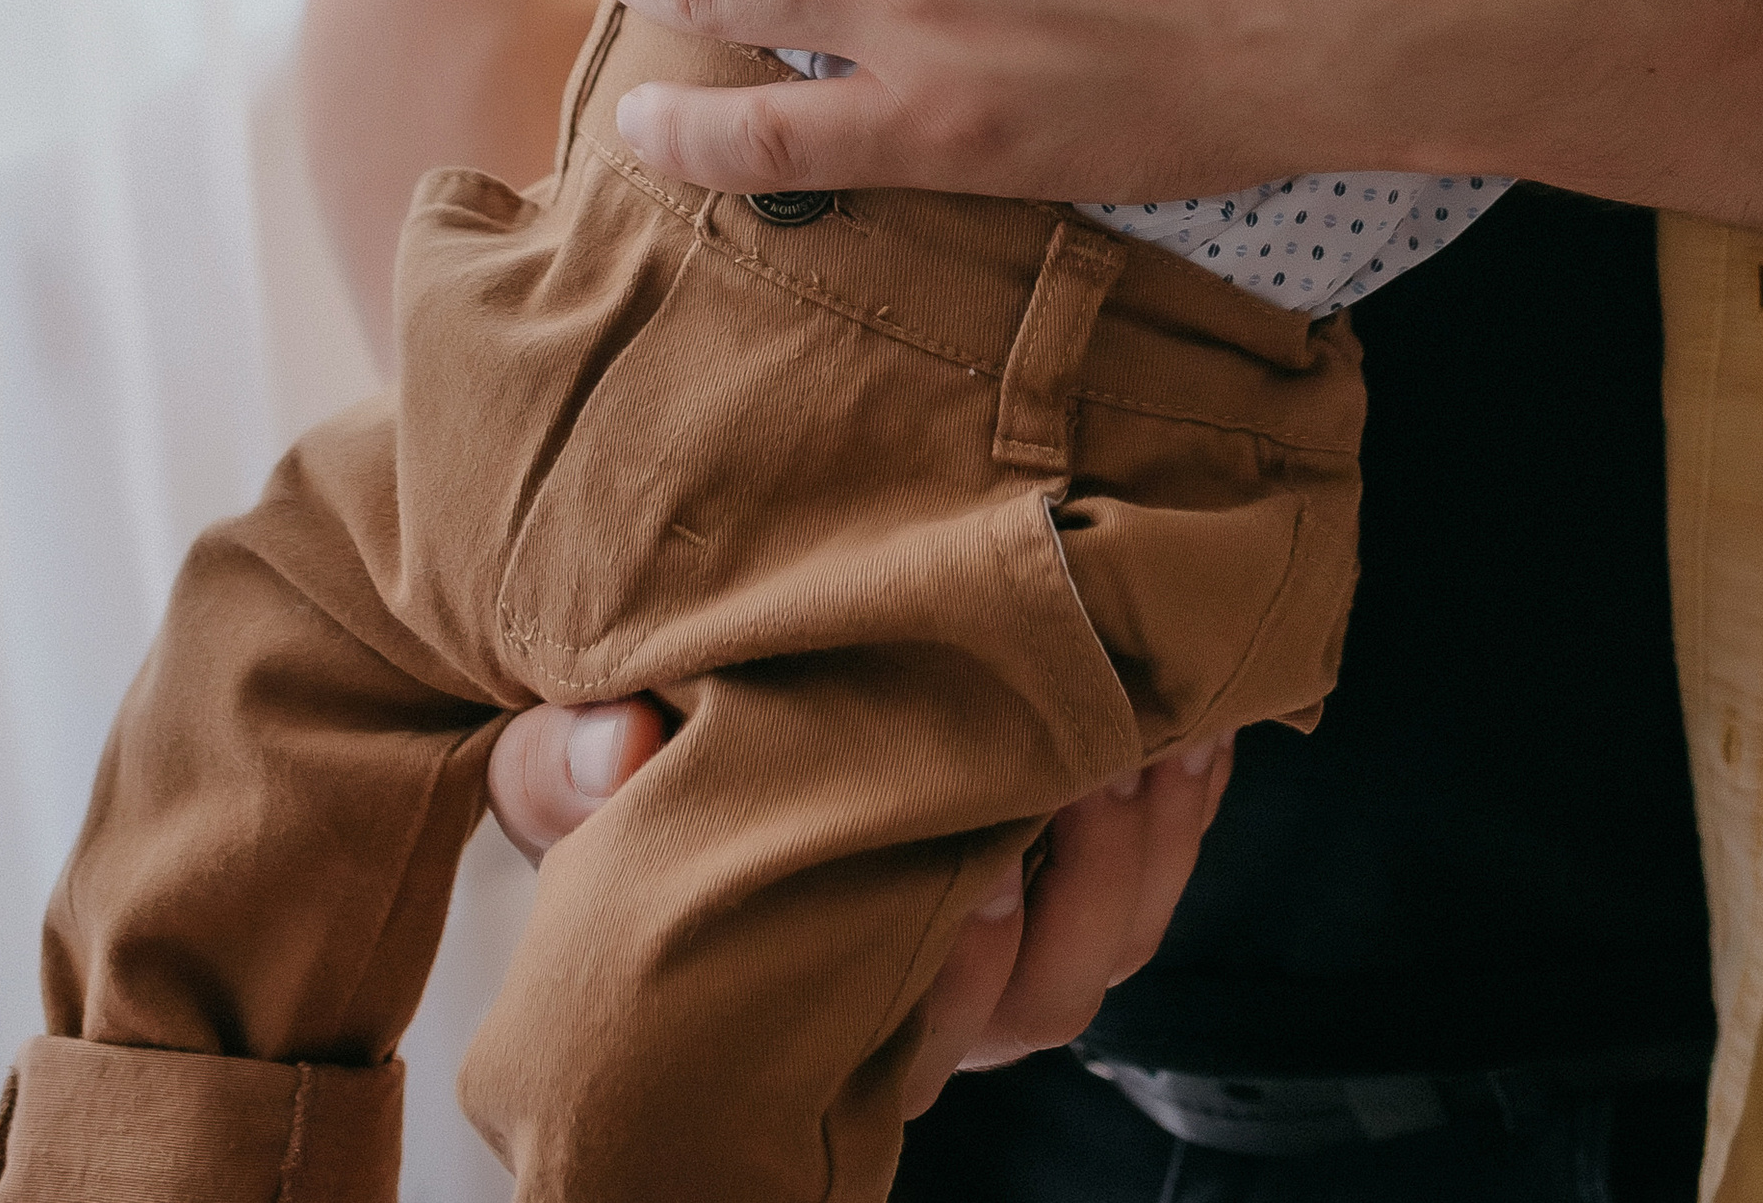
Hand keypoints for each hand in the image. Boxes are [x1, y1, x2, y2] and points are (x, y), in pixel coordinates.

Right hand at [484, 695, 1233, 1105]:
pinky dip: (1182, 803)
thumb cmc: (641, 770)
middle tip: (1092, 757)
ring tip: (1142, 724)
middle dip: (1085, 882)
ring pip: (1112, 943)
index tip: (978, 869)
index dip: (959, 975)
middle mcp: (920, 1001)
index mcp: (812, 1004)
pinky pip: (1152, 874)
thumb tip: (616, 747)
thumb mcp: (579, 772)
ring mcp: (1004, 945)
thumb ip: (574, 772)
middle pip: (1042, 998)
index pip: (909, 1042)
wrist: (689, 719)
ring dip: (1144, 839)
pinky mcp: (1069, 872)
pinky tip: (1188, 721)